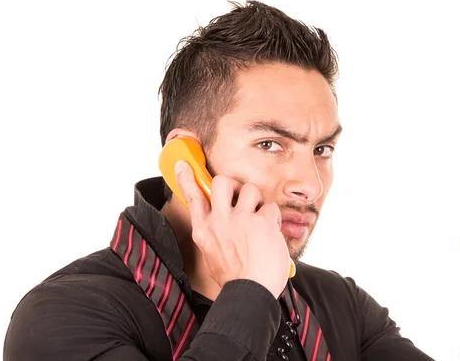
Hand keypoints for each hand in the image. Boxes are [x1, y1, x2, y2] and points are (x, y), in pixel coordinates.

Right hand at [174, 161, 289, 298]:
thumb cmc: (235, 280)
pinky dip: (274, 219)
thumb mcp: (213, 255)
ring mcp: (240, 219)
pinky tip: (272, 233)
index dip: (187, 178)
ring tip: (259, 218)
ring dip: (257, 201)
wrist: (249, 294)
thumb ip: (215, 235)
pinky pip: (271, 207)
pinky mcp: (261, 222)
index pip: (193, 197)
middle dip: (233, 184)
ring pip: (250, 188)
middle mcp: (219, 221)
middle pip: (222, 182)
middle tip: (240, 196)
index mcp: (204, 231)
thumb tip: (221, 224)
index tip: (184, 165)